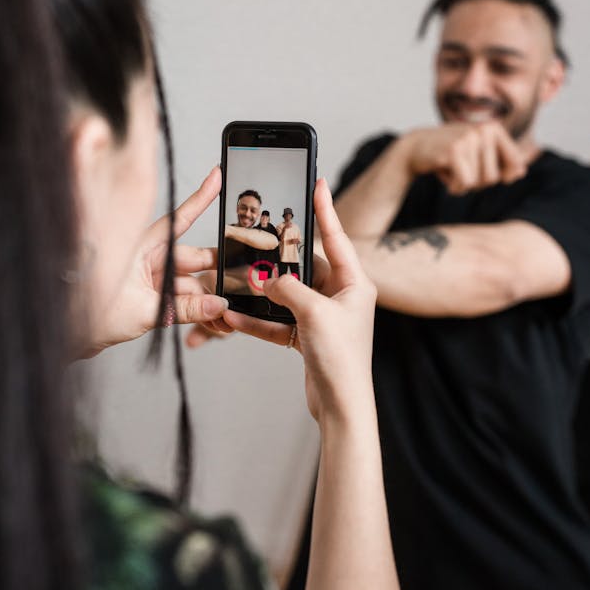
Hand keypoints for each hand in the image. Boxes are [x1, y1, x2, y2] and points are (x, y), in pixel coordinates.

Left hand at [77, 167, 228, 357]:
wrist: (72, 337)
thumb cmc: (91, 315)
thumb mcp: (144, 312)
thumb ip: (185, 309)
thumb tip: (218, 306)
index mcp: (143, 248)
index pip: (179, 218)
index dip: (200, 197)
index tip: (217, 174)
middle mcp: (150, 258)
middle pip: (195, 258)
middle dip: (218, 272)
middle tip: (242, 281)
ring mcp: (154, 277)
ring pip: (193, 284)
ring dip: (209, 302)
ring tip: (224, 320)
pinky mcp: (155, 296)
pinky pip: (185, 300)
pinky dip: (198, 312)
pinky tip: (210, 326)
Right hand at [223, 179, 376, 422]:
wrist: (341, 407)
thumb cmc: (342, 359)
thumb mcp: (314, 314)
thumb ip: (288, 289)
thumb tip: (265, 279)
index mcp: (354, 282)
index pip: (335, 236)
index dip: (325, 208)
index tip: (317, 182)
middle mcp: (341, 295)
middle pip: (304, 266)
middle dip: (277, 261)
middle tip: (257, 244)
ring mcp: (323, 315)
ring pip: (287, 294)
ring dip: (263, 294)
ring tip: (239, 285)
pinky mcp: (307, 336)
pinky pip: (278, 320)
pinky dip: (258, 320)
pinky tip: (235, 319)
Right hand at [400, 122, 526, 193]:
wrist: (416, 146)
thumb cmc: (451, 152)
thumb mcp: (479, 153)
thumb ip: (504, 161)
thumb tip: (521, 172)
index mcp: (494, 128)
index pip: (515, 164)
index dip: (501, 175)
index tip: (480, 166)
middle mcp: (484, 129)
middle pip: (493, 178)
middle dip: (476, 181)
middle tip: (460, 167)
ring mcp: (469, 138)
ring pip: (478, 182)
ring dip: (463, 184)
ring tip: (451, 168)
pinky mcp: (454, 150)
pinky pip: (464, 184)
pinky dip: (454, 187)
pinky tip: (444, 173)